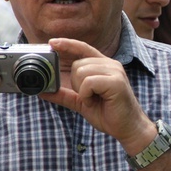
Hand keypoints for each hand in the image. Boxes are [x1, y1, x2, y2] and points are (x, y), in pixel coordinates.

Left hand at [42, 38, 153, 152]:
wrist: (128, 128)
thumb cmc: (108, 114)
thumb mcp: (81, 102)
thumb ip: (64, 94)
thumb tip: (42, 91)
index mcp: (104, 65)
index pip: (83, 48)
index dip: (67, 44)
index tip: (52, 42)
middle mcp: (110, 64)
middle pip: (78, 65)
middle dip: (76, 84)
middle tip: (88, 97)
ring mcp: (115, 71)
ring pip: (81, 72)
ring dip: (82, 91)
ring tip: (93, 100)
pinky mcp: (116, 81)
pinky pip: (88, 82)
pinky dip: (86, 95)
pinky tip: (94, 102)